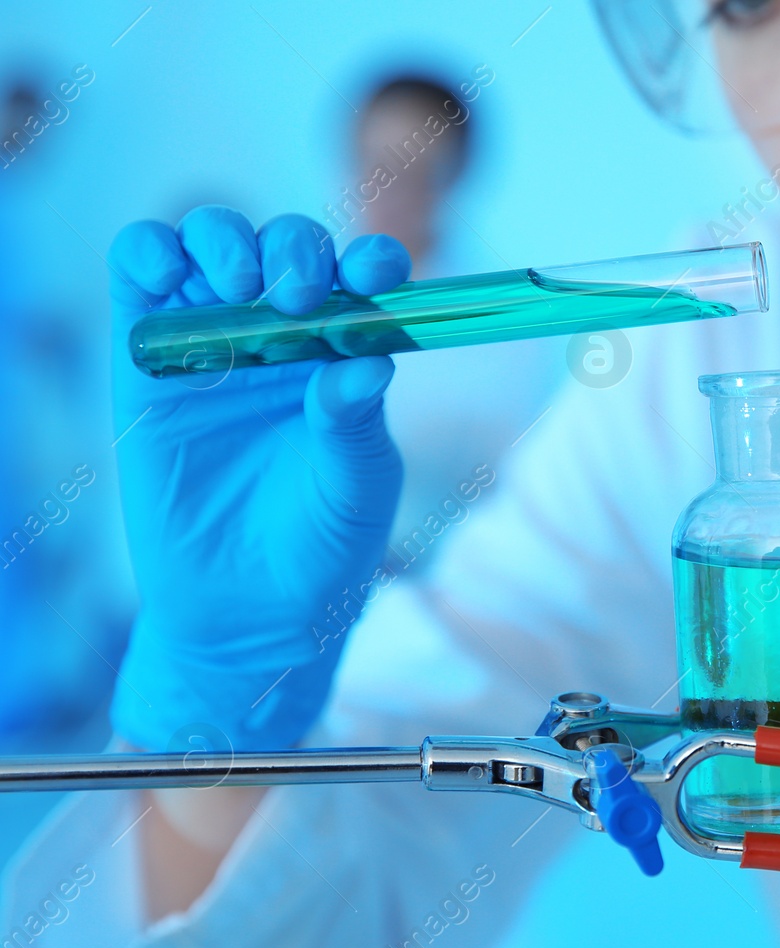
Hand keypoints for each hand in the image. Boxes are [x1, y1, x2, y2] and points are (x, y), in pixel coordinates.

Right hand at [108, 206, 409, 753]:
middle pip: (285, 246)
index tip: (378, 275)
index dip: (372, 260)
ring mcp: (213, 340)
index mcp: (347, 353)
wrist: (249, 610)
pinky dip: (148, 251)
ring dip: (224, 240)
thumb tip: (368, 361)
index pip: (363, 278)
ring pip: (209, 242)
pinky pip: (137, 275)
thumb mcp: (357, 486)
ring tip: (242, 288)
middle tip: (299, 294)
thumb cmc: (323, 545)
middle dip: (294, 250)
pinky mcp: (146, 359)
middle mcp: (283, 335)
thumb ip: (355, 423)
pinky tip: (167, 271)